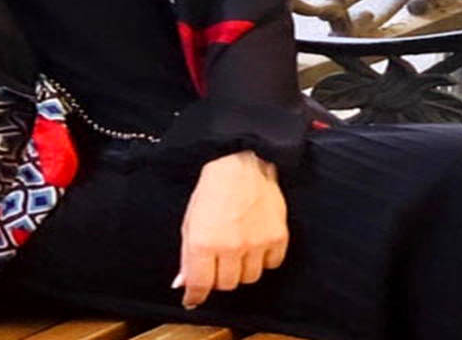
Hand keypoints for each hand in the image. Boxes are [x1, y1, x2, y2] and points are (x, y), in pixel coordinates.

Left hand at [174, 150, 287, 309]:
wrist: (243, 162)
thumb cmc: (212, 188)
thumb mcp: (190, 219)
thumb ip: (187, 255)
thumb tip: (183, 284)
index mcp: (203, 242)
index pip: (200, 285)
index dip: (195, 295)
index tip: (193, 299)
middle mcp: (230, 247)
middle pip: (226, 285)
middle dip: (219, 277)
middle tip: (217, 260)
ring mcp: (256, 244)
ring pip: (249, 278)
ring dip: (241, 269)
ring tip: (237, 247)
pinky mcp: (278, 238)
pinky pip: (271, 265)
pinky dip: (263, 259)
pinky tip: (255, 242)